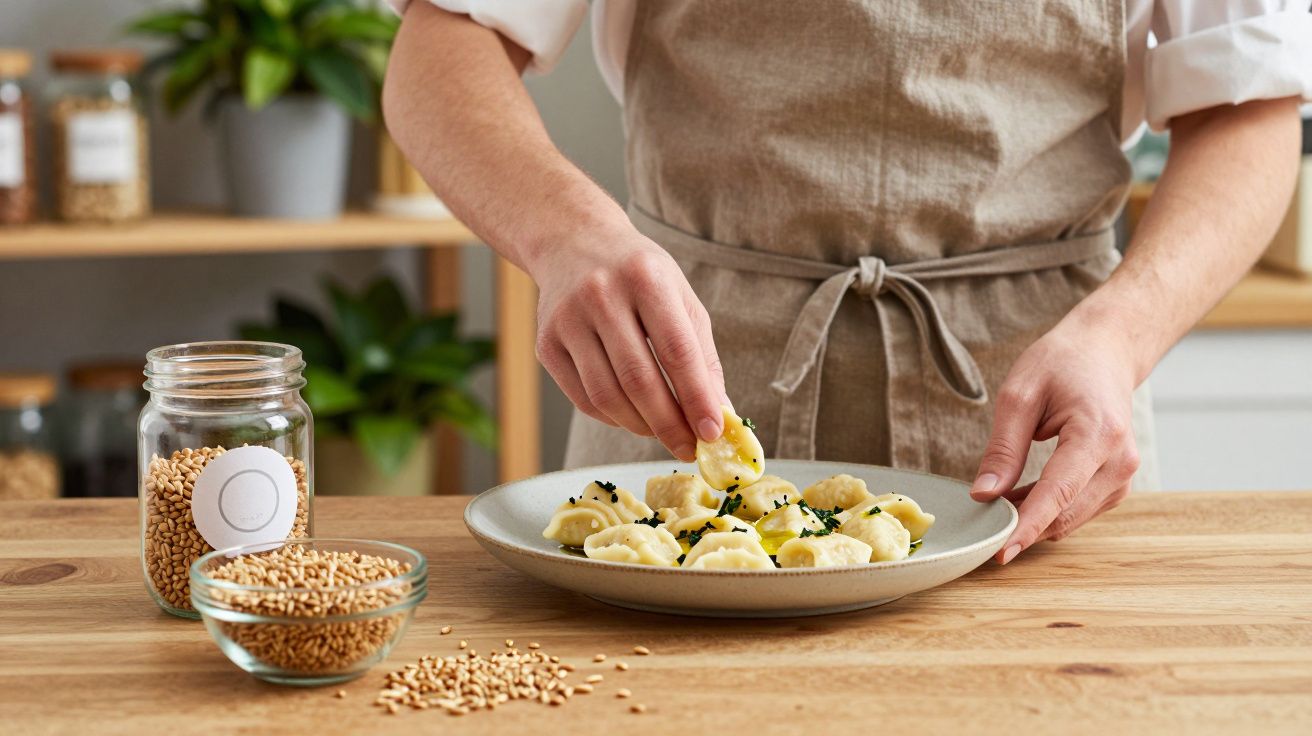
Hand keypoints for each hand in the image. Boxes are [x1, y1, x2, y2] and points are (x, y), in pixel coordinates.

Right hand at [530, 223, 726, 459]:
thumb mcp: (680, 297)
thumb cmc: (638, 276)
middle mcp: (601, 295)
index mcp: (645, 278)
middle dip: (668, 424)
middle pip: (639, 379)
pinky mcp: (546, 344)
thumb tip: (719, 412)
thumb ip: (702, 354)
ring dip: (640, 426)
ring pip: (607, 396)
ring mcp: (567, 320)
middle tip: (688, 447)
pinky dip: (613, 418)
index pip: (677, 350)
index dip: (696, 397)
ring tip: (662, 432)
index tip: (711, 433)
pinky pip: (583, 399)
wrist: (573, 244)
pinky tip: (632, 416)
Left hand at [969, 316, 1140, 563]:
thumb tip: (983, 496)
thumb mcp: (1019, 396)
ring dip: (1034, 519)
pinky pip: (1079, 510)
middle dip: (1023, 526)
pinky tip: (1021, 497)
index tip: (1000, 553)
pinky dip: (1049, 511)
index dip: (1027, 526)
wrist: (1104, 351)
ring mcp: (1124, 474)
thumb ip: (1003, 449)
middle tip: (980, 524)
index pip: (1058, 494)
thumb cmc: (1061, 364)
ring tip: (998, 501)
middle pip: (1066, 514)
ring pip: (1072, 519)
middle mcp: (1121, 460)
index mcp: (1098, 434)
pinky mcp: (1117, 482)